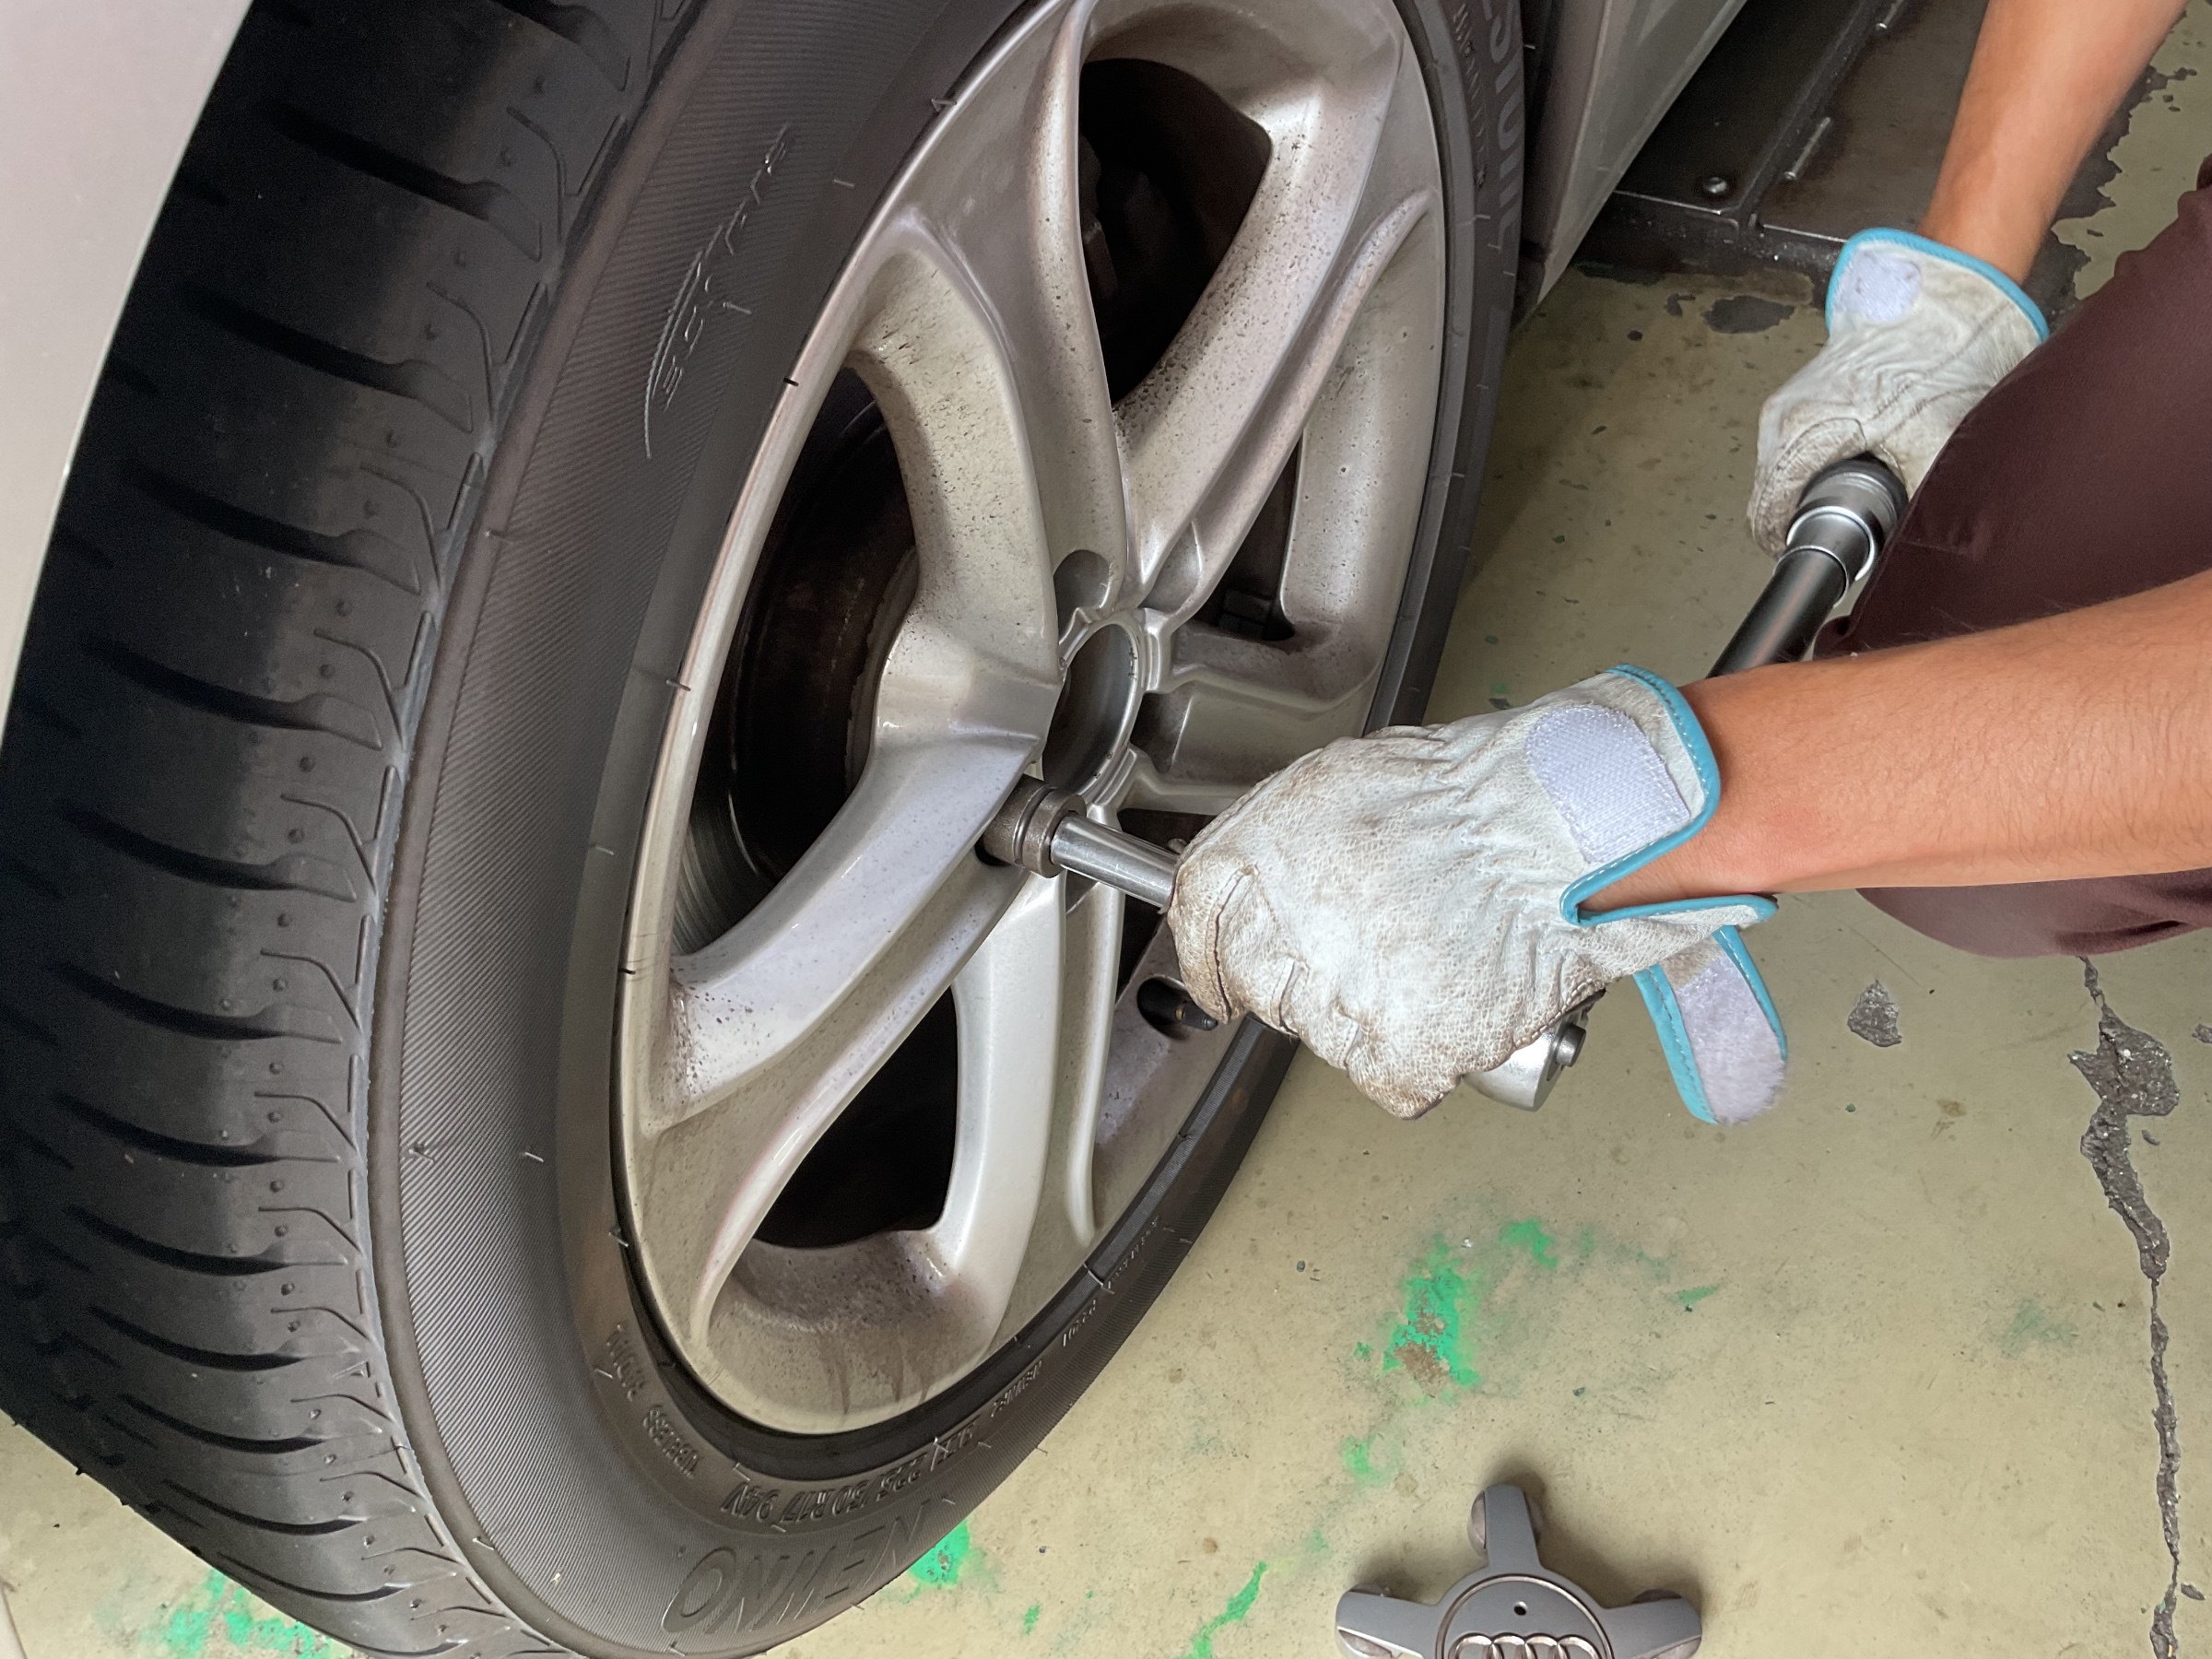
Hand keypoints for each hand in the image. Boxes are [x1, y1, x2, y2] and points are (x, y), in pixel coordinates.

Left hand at [1166, 669, 1786, 1122]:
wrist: (1567, 826)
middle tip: (1370, 954)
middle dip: (1301, 980)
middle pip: (1258, 984)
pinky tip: (1457, 1006)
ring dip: (1366, 1014)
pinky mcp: (1401, 1049)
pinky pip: (1388, 1078)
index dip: (1207, 955)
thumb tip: (1252, 885)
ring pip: (1321, 1035)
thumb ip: (1284, 838)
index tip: (1215, 979)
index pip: (1195, 918)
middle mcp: (1282, 925)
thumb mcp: (1346, 781)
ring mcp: (1339, 994)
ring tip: (1434, 960)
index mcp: (1260, 849)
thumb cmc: (1482, 790)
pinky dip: (1421, 1058)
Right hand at [1748, 230, 2044, 553]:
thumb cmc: (1934, 359)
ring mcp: (1787, 404)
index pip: (1766, 516)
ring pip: (1781, 473)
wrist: (1938, 300)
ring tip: (1853, 499)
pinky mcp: (1801, 395)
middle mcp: (1781, 418)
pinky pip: (1793, 448)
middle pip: (1771, 497)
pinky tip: (1852, 466)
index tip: (1820, 560)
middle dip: (1805, 522)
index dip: (1791, 548)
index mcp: (1799, 434)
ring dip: (1810, 494)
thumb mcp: (1933, 449)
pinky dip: (1815, 467)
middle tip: (1851, 533)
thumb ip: (1912, 509)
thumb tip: (1904, 552)